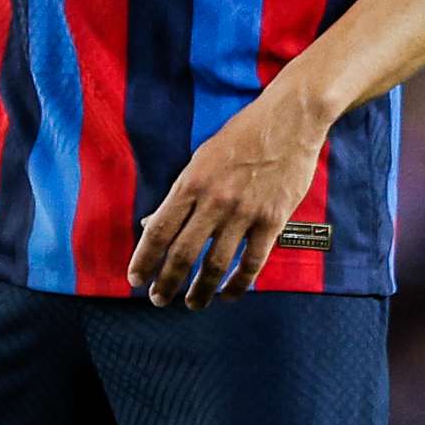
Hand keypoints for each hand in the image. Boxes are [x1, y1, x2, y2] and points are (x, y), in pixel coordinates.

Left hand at [126, 87, 330, 307]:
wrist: (289, 120)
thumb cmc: (243, 136)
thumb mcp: (202, 158)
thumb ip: (182, 194)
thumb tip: (155, 224)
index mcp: (191, 182)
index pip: (159, 230)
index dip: (144, 259)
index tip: (135, 279)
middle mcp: (215, 200)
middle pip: (183, 253)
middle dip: (167, 282)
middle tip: (158, 299)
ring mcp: (245, 212)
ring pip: (216, 264)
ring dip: (201, 290)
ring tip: (192, 303)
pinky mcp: (272, 220)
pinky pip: (252, 262)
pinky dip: (238, 284)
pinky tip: (229, 294)